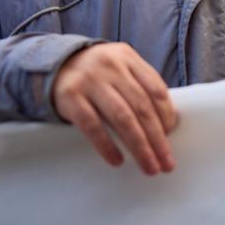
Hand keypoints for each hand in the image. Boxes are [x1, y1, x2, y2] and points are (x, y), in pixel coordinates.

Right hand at [52, 43, 178, 174]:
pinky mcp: (70, 97)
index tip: (171, 136)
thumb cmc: (95, 75)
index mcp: (127, 57)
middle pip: (142, 107)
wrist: (52, 66)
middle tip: (166, 163)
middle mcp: (110, 66)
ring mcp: (89, 80)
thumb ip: (139, 87)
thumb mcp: (118, 69)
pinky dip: (107, 146)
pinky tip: (117, 160)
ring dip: (139, 146)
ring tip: (149, 166)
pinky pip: (93, 126)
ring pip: (122, 118)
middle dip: (158, 139)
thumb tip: (166, 125)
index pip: (156, 89)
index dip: (167, 115)